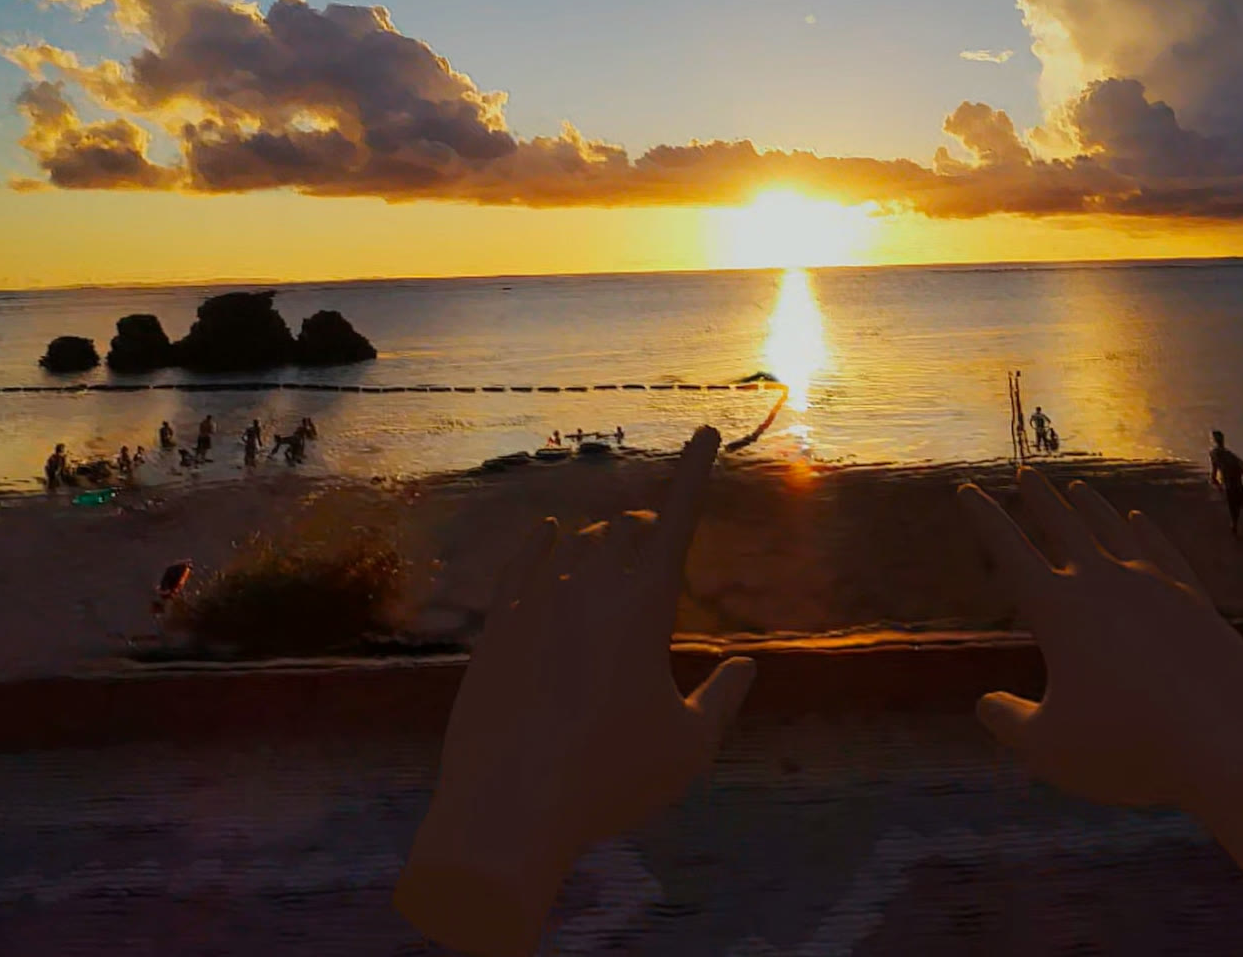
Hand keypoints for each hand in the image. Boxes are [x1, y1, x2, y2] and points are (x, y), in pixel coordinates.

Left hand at [396, 426, 754, 955]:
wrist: (506, 811)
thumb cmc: (609, 783)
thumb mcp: (688, 749)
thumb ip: (723, 700)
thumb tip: (747, 666)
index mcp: (644, 606)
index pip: (677, 518)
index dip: (696, 469)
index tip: (706, 430)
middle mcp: (587, 587)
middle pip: (626, 530)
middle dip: (649, 528)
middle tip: (660, 541)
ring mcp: (534, 603)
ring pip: (575, 545)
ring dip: (602, 544)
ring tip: (615, 553)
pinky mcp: (495, 628)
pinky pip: (522, 565)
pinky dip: (541, 545)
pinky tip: (548, 535)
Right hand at [958, 469, 1242, 876]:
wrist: (1231, 748)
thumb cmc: (1131, 752)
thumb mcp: (1049, 750)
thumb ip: (1009, 723)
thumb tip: (986, 704)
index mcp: (1059, 610)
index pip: (1010, 550)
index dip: (985, 518)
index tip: (966, 489)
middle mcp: (1105, 584)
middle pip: (1064, 526)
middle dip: (1039, 498)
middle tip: (1024, 472)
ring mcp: (1156, 587)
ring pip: (1114, 531)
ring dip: (1091, 507)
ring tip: (1076, 487)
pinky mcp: (1195, 602)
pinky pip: (1162, 552)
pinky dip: (1146, 531)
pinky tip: (1138, 520)